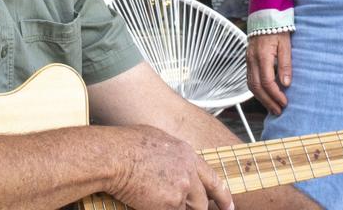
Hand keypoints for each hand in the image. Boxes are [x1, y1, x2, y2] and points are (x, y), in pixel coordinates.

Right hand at [106, 125, 233, 209]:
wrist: (114, 155)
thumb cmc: (125, 144)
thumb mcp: (157, 139)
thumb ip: (172, 154)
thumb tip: (172, 163)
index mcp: (187, 154)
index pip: (213, 179)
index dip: (222, 196)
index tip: (229, 207)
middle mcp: (189, 172)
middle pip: (202, 201)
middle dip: (195, 209)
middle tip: (183, 207)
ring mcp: (181, 189)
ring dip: (177, 209)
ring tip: (158, 201)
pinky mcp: (170, 204)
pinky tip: (150, 205)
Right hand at [246, 32, 291, 115]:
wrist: (265, 17)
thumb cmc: (277, 30)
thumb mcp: (286, 46)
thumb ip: (285, 65)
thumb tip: (286, 84)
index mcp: (262, 56)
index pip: (267, 81)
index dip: (276, 94)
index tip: (285, 102)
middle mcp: (252, 60)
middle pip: (256, 87)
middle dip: (268, 101)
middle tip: (278, 111)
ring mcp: (248, 61)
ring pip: (251, 85)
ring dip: (261, 99)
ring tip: (272, 108)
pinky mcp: (248, 61)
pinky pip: (249, 79)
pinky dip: (257, 91)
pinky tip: (265, 96)